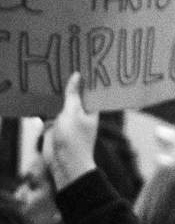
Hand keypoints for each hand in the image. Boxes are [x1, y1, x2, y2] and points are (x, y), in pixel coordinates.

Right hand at [41, 73, 97, 190]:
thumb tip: (78, 75)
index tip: (82, 59)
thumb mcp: (72, 113)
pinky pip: (47, 112)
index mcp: (91, 109)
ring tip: (45, 73)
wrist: (64, 164)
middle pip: (72, 93)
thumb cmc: (74, 139)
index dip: (86, 76)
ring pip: (58, 101)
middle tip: (59, 62)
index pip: (89, 88)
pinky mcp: (54, 125)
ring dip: (52, 92)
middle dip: (66, 81)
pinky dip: (42, 105)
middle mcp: (80, 112)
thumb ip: (73, 95)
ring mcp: (66, 119)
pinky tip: (35, 94)